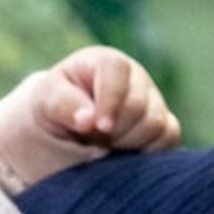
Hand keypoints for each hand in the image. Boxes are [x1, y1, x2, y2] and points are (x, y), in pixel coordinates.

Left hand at [0, 46, 179, 185]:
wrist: (64, 135)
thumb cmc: (52, 111)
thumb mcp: (46, 104)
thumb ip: (63, 105)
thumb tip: (88, 119)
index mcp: (104, 61)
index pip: (116, 71)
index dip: (110, 100)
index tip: (99, 127)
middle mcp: (134, 76)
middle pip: (138, 105)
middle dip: (112, 130)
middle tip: (89, 138)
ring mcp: (153, 99)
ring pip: (155, 124)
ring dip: (126, 143)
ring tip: (102, 144)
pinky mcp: (164, 124)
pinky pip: (168, 137)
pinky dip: (146, 151)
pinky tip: (122, 152)